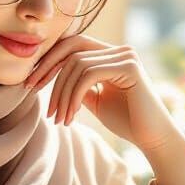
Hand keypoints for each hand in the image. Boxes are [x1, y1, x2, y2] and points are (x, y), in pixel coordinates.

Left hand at [21, 33, 180, 152]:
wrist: (153, 139)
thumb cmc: (126, 122)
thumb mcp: (94, 100)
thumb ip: (78, 86)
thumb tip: (51, 76)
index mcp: (111, 55)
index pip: (72, 46)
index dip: (48, 61)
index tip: (31, 83)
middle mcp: (120, 50)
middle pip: (71, 48)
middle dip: (47, 70)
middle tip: (31, 92)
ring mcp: (126, 56)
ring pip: (76, 65)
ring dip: (61, 93)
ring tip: (59, 118)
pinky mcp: (129, 68)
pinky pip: (88, 75)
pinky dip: (73, 95)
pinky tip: (71, 115)